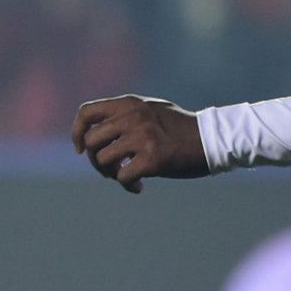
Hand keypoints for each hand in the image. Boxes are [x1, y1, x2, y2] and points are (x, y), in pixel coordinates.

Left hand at [70, 95, 208, 193]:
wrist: (213, 139)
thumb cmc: (181, 128)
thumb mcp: (151, 109)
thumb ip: (125, 114)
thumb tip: (95, 127)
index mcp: (129, 103)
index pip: (85, 112)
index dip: (76, 132)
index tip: (80, 149)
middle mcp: (132, 116)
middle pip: (90, 141)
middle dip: (94, 160)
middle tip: (110, 169)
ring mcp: (142, 136)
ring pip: (102, 159)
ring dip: (110, 174)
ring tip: (125, 177)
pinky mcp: (153, 158)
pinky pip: (123, 176)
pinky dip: (127, 185)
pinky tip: (140, 186)